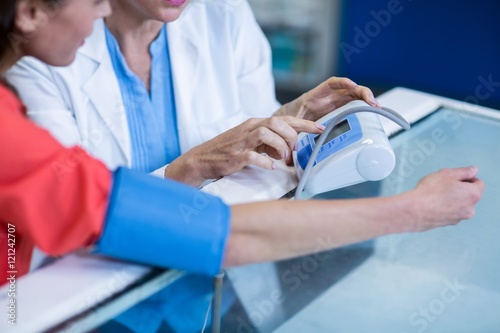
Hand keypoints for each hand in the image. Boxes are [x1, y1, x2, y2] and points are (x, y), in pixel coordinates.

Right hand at [165, 116, 323, 185]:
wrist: (201, 159)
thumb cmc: (227, 151)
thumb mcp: (249, 142)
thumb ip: (268, 142)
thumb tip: (287, 148)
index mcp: (254, 124)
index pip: (284, 119)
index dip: (304, 124)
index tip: (319, 129)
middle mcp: (249, 129)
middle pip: (277, 122)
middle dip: (292, 136)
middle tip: (294, 151)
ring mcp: (242, 142)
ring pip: (267, 133)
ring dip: (280, 146)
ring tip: (283, 158)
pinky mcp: (235, 156)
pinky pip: (254, 156)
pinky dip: (266, 162)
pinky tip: (271, 167)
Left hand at [275, 77, 379, 120]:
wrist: (287, 121)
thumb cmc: (289, 119)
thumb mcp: (292, 122)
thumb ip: (297, 128)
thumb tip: (302, 142)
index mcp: (315, 95)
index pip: (332, 84)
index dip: (343, 83)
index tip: (352, 86)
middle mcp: (327, 97)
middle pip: (348, 89)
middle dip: (361, 92)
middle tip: (371, 102)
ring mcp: (334, 103)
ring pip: (353, 96)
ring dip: (365, 99)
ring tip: (375, 106)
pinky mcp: (337, 110)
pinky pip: (351, 105)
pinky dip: (361, 106)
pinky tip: (370, 110)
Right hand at [407, 166, 484, 231]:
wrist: (415, 211)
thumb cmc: (431, 190)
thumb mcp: (447, 174)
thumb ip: (464, 171)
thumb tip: (473, 170)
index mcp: (473, 194)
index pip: (478, 183)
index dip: (467, 177)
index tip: (453, 177)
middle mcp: (470, 208)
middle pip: (469, 194)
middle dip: (460, 189)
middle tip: (443, 184)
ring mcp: (459, 218)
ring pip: (460, 204)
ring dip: (452, 198)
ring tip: (436, 195)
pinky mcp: (448, 223)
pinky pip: (451, 212)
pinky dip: (445, 207)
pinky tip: (433, 203)